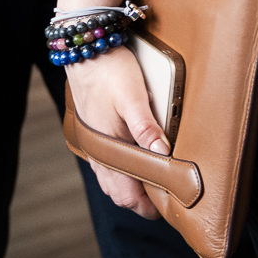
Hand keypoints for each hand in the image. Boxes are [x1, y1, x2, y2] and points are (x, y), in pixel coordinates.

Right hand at [65, 49, 167, 219]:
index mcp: (106, 150)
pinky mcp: (95, 135)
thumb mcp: (132, 97)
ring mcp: (94, 146)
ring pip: (113, 182)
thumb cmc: (109, 71)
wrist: (86, 51)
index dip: (149, 206)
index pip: (127, 196)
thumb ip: (146, 128)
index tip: (171, 204)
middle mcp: (97, 154)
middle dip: (143, 201)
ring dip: (133, 187)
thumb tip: (164, 155)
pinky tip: (139, 162)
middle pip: (120, 194)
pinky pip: (109, 166)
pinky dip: (124, 173)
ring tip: (158, 181)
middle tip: (170, 195)